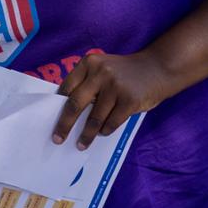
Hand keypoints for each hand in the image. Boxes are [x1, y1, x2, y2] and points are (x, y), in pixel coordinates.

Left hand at [52, 51, 174, 149]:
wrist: (157, 68)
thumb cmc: (125, 73)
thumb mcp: (103, 69)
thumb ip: (87, 83)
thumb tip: (68, 112)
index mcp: (89, 63)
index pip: (67, 88)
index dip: (57, 106)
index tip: (50, 120)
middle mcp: (100, 73)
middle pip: (75, 104)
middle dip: (64, 125)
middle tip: (58, 139)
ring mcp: (115, 86)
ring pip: (94, 118)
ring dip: (87, 134)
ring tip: (81, 144)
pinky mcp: (129, 100)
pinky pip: (111, 122)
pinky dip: (105, 130)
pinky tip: (103, 133)